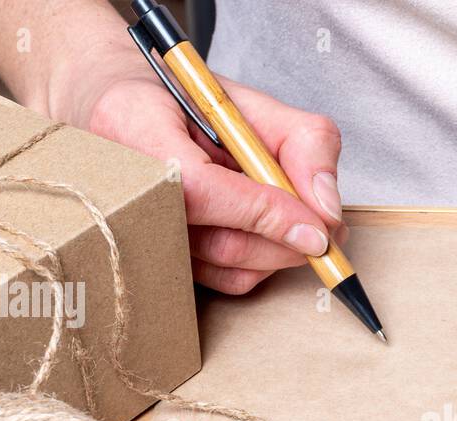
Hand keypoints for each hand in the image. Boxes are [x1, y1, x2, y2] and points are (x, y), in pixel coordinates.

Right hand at [64, 61, 346, 292]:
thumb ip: (302, 140)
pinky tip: (268, 235)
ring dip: (280, 253)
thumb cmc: (186, 106)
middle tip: (331, 231)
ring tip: (300, 222)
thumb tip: (328, 207)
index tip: (321, 229)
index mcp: (139, 133)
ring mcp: (145, 237)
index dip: (268, 214)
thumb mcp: (253, 102)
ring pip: (231, 269)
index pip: (204, 191)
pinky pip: (225, 281)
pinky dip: (261, 264)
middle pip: (224, 243)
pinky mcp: (165, 263)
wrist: (126, 116)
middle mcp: (130, 192)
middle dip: (290, 243)